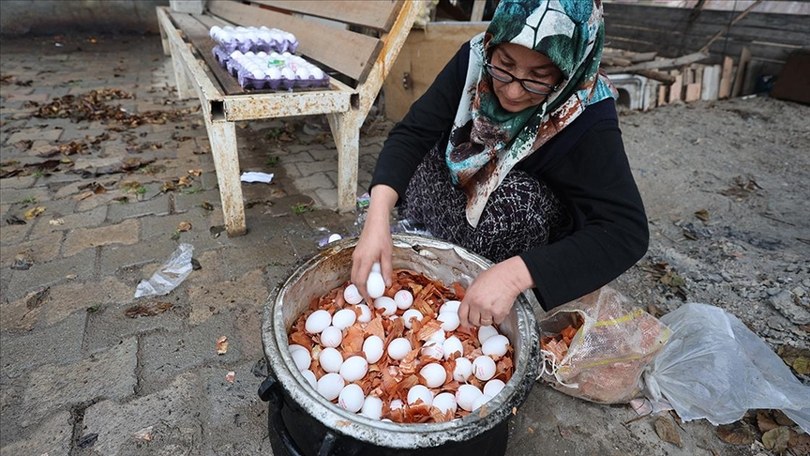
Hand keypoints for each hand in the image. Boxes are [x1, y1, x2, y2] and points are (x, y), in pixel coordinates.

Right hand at [351, 185, 397, 301]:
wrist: (375, 222)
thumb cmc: (383, 236)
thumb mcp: (388, 254)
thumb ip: (387, 270)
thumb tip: (388, 285)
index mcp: (365, 260)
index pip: (361, 281)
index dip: (364, 293)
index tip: (369, 300)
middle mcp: (357, 259)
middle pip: (354, 279)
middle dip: (360, 290)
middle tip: (369, 297)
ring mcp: (355, 256)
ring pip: (353, 274)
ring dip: (359, 283)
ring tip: (369, 289)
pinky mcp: (356, 253)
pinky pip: (355, 268)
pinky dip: (360, 275)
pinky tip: (369, 277)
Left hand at [458, 257, 533, 326]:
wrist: (509, 276)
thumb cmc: (495, 276)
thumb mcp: (476, 283)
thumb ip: (470, 296)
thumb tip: (468, 307)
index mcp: (470, 297)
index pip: (461, 315)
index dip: (464, 321)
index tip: (467, 323)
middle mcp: (477, 304)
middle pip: (473, 321)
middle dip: (477, 320)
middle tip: (482, 314)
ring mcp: (488, 310)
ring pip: (485, 323)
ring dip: (488, 319)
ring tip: (492, 308)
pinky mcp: (499, 313)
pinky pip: (496, 321)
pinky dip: (498, 317)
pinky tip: (499, 307)